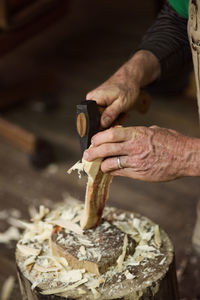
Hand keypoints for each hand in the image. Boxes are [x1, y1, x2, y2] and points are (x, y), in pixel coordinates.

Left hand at [83, 126, 199, 181]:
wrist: (185, 157)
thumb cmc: (171, 141)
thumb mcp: (153, 130)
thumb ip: (137, 133)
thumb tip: (126, 135)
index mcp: (137, 134)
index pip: (110, 134)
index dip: (98, 138)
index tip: (93, 141)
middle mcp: (134, 147)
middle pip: (106, 149)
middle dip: (92, 153)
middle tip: (86, 155)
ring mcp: (136, 162)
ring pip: (110, 163)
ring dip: (102, 165)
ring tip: (98, 165)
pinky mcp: (139, 173)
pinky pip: (120, 173)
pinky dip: (113, 171)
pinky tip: (110, 170)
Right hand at [86, 50, 160, 127]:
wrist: (129, 79)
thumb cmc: (127, 88)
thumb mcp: (121, 103)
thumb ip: (110, 114)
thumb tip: (101, 124)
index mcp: (94, 99)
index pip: (92, 119)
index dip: (103, 125)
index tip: (115, 122)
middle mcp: (91, 99)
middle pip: (96, 119)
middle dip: (110, 122)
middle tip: (121, 116)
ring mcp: (94, 100)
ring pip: (101, 118)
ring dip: (113, 119)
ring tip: (122, 113)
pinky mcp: (98, 102)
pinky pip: (103, 113)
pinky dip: (112, 115)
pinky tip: (119, 111)